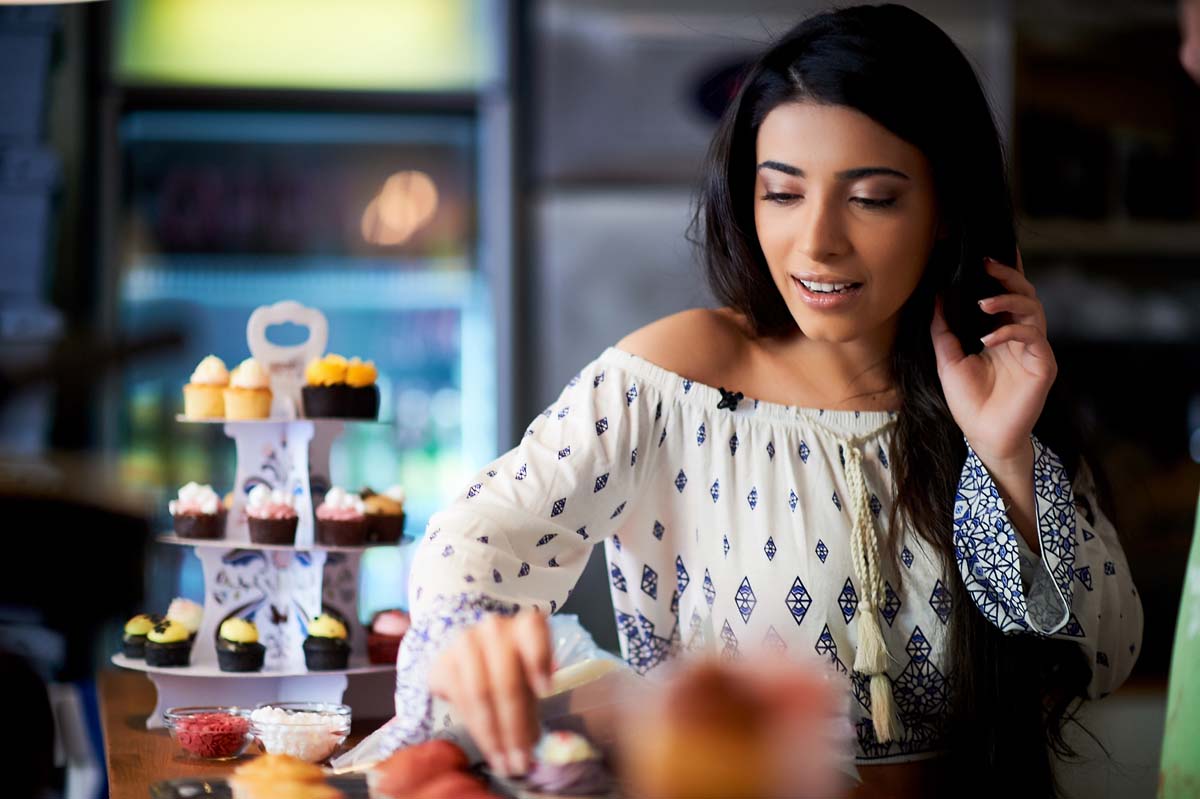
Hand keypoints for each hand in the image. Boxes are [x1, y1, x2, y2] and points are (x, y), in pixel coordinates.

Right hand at [429, 609, 553, 777]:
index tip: (545, 691)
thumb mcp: (532, 684)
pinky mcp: (443, 662)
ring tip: (504, 763)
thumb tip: (536, 745)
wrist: (475, 666)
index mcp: (527, 625)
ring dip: (492, 734)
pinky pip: (458, 698)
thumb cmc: (515, 675)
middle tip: (522, 761)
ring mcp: (466, 642)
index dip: (539, 659)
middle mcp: (495, 628)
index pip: (533, 631)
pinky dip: (474, 725)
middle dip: (515, 726)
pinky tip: (487, 743)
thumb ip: (535, 703)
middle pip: (505, 679)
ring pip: (479, 692)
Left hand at [930, 250, 1056, 464]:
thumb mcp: (947, 360)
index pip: (1006, 296)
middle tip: (988, 264)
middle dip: (1008, 276)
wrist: (983, 436)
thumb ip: (943, 329)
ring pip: (1033, 310)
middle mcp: (1021, 338)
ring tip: (984, 303)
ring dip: (1008, 301)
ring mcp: (1034, 350)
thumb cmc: (969, 402)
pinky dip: (1010, 331)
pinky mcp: (1043, 365)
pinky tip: (989, 338)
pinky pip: (1032, 338)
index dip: (1004, 272)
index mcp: (1001, 333)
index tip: (988, 252)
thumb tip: (937, 297)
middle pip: (1025, 295)